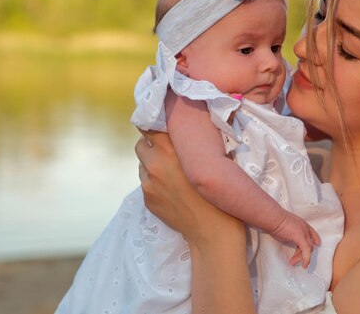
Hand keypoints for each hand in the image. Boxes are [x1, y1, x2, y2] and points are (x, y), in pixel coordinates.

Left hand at [135, 129, 243, 246]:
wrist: (212, 231)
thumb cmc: (219, 193)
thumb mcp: (208, 160)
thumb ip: (191, 145)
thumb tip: (184, 132)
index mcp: (171, 150)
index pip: (149, 128)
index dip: (154, 128)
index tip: (160, 129)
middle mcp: (155, 164)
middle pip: (140, 145)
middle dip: (151, 147)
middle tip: (166, 153)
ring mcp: (148, 184)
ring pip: (142, 165)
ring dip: (152, 166)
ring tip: (170, 175)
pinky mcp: (147, 200)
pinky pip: (146, 183)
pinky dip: (154, 183)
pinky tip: (171, 191)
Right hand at [271, 210, 320, 268]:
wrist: (273, 217)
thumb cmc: (275, 221)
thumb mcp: (285, 228)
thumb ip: (290, 234)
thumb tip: (288, 240)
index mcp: (302, 224)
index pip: (311, 233)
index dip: (315, 239)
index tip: (317, 244)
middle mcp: (305, 228)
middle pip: (309, 244)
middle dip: (301, 254)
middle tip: (294, 260)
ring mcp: (304, 232)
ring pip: (308, 249)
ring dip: (300, 257)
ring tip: (292, 262)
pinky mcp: (301, 237)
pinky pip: (306, 251)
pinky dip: (306, 259)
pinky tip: (304, 264)